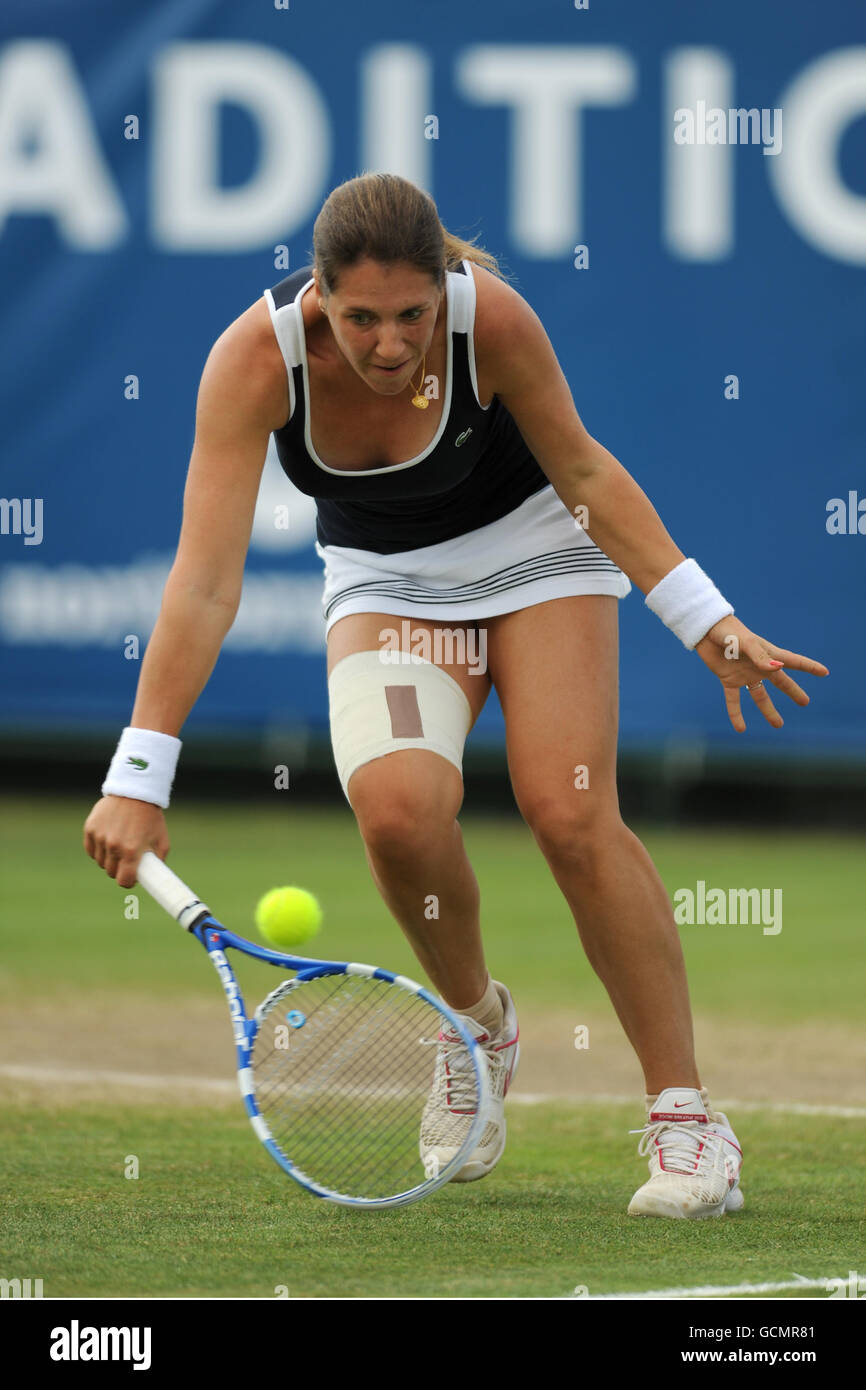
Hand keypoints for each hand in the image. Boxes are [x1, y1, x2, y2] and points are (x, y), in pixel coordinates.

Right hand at [83, 796, 168, 887]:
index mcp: (131, 851)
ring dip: (108, 858)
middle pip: (111, 872)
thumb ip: (157, 861)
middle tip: (127, 859)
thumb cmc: (150, 817)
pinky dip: (98, 849)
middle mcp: (113, 845)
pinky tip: (107, 840)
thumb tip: (153, 878)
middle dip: (119, 869)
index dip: (128, 881)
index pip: (123, 881)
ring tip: (119, 845)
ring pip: (100, 861)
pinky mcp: (90, 828)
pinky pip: (90, 849)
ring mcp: (100, 837)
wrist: (135, 791)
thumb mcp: (161, 840)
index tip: (131, 878)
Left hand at [695, 616, 828, 732]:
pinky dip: (736, 714)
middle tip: (805, 702)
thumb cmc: (728, 631)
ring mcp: (744, 674)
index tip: (825, 672)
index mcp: (767, 654)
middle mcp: (759, 666)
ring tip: (779, 725)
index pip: (793, 661)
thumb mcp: (745, 642)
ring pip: (760, 696)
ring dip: (769, 710)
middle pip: (780, 682)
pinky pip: (734, 700)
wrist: (705, 630)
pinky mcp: (728, 680)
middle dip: (793, 692)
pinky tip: (740, 729)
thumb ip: (760, 656)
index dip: (809, 667)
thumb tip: (778, 669)